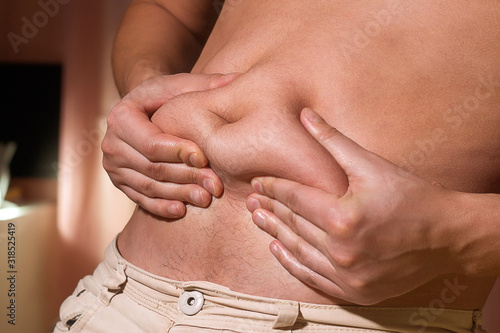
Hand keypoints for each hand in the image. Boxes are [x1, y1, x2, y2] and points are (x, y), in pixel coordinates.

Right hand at [102, 73, 238, 217]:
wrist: (140, 111)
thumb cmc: (163, 97)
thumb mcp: (179, 85)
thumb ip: (205, 85)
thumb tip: (237, 79)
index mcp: (121, 117)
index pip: (150, 143)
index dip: (178, 152)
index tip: (204, 158)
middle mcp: (112, 145)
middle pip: (152, 168)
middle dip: (186, 177)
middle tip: (214, 184)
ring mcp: (115, 167)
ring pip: (149, 186)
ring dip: (179, 194)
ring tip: (206, 198)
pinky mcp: (121, 183)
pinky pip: (141, 199)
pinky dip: (161, 207)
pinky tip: (182, 210)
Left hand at [246, 108, 460, 304]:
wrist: (447, 236)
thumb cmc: (412, 196)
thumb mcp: (371, 165)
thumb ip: (333, 141)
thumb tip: (305, 115)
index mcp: (343, 217)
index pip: (295, 198)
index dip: (274, 188)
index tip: (257, 182)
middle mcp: (341, 250)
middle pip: (293, 224)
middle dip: (270, 209)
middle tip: (251, 200)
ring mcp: (347, 275)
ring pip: (298, 251)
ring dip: (275, 234)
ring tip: (258, 220)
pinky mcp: (355, 291)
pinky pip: (312, 277)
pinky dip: (292, 263)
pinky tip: (278, 249)